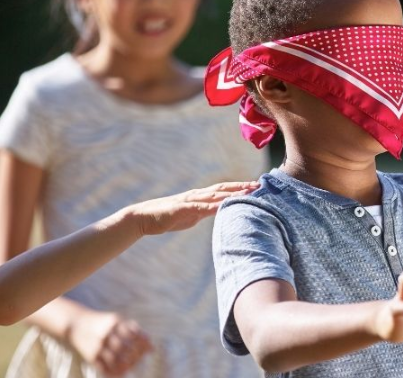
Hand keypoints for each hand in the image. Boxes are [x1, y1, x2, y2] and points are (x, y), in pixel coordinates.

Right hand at [69, 310, 151, 375]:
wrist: (74, 324)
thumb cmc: (102, 323)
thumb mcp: (116, 320)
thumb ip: (133, 330)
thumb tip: (152, 348)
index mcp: (114, 322)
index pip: (133, 334)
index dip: (144, 344)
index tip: (150, 350)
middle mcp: (105, 334)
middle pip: (124, 347)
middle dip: (136, 355)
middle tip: (141, 359)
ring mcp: (96, 345)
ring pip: (114, 359)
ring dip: (127, 366)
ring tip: (132, 366)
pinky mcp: (90, 356)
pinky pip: (104, 367)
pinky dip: (115, 372)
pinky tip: (122, 373)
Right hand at [126, 181, 259, 235]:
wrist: (143, 218)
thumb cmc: (167, 217)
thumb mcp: (191, 216)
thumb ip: (205, 213)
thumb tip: (217, 214)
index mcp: (200, 196)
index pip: (224, 190)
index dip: (240, 187)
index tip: (256, 186)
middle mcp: (197, 195)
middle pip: (223, 188)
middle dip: (241, 187)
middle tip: (259, 185)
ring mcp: (189, 200)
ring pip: (214, 195)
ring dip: (231, 194)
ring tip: (247, 193)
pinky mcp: (181, 208)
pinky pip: (200, 207)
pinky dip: (213, 206)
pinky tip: (224, 206)